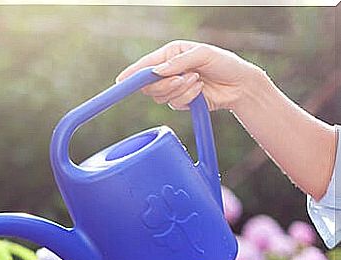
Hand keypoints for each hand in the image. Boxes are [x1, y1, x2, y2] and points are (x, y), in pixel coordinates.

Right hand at [116, 40, 260, 111]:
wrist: (240, 85)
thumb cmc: (224, 63)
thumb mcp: (202, 54)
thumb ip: (178, 62)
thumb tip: (157, 71)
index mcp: (170, 54)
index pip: (145, 65)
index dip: (132, 74)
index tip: (121, 81)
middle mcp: (168, 71)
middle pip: (148, 85)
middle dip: (164, 84)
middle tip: (181, 79)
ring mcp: (173, 87)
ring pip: (160, 97)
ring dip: (180, 90)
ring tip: (197, 81)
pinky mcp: (180, 101)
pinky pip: (173, 104)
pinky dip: (187, 98)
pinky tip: (200, 91)